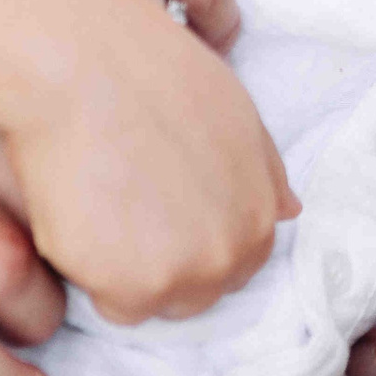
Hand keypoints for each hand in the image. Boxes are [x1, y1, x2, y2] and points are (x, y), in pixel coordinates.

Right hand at [1, 1, 294, 321]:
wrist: (84, 68)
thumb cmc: (152, 77)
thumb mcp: (234, 115)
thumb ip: (264, 170)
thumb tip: (292, 211)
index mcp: (261, 214)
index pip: (238, 264)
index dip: (195, 242)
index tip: (160, 215)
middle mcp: (233, 251)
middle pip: (198, 293)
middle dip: (165, 264)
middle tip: (125, 211)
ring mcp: (184, 274)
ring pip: (154, 304)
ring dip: (128, 274)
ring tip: (104, 210)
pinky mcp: (130, 288)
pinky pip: (110, 306)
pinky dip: (93, 275)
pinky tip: (82, 220)